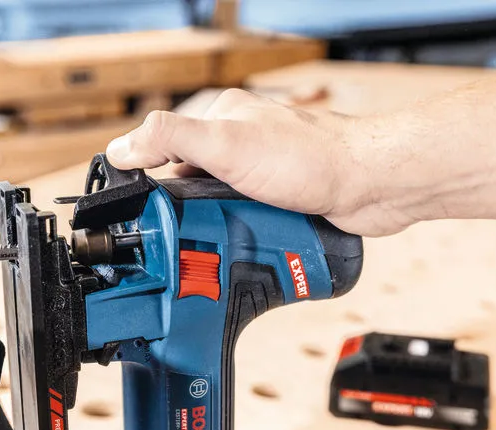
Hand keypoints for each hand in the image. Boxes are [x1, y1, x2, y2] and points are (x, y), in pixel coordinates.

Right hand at [106, 89, 414, 236]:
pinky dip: (244, 234)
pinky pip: (248, 220)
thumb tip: (121, 148)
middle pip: (192, 183)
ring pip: (220, 207)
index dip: (152, 179)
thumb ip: (169, 140)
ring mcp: (262, 172)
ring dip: (218, 228)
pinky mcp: (281, 198)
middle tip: (190, 235)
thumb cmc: (310, 158)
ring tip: (222, 243)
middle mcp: (242, 143)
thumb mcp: (226, 145)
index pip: (166, 147)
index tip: (147, 210)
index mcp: (222, 119)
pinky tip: (247, 242)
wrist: (374, 185)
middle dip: (189, 212)